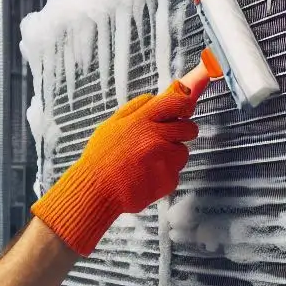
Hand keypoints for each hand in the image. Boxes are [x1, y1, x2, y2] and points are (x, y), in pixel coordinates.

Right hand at [31, 80, 199, 255]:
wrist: (96, 191)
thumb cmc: (101, 158)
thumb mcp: (112, 124)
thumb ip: (137, 108)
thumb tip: (160, 93)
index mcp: (141, 120)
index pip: (177, 102)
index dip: (184, 105)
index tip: (183, 110)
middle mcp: (156, 137)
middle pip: (189, 128)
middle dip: (182, 132)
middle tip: (163, 140)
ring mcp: (164, 159)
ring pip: (183, 152)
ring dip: (172, 155)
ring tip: (147, 162)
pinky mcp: (169, 179)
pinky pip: (175, 173)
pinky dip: (164, 175)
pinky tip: (145, 177)